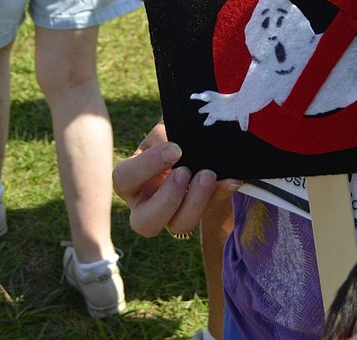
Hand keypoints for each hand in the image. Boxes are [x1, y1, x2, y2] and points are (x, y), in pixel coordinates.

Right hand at [112, 121, 241, 237]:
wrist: (196, 138)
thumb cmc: (171, 133)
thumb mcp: (163, 129)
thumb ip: (164, 136)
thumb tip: (178, 142)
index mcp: (130, 181)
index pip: (124, 179)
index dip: (147, 166)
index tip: (174, 149)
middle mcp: (146, 205)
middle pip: (145, 222)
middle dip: (167, 200)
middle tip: (185, 173)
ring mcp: (173, 214)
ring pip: (179, 226)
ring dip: (196, 202)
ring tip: (208, 175)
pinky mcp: (199, 212)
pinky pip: (210, 211)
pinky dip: (221, 193)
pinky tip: (232, 179)